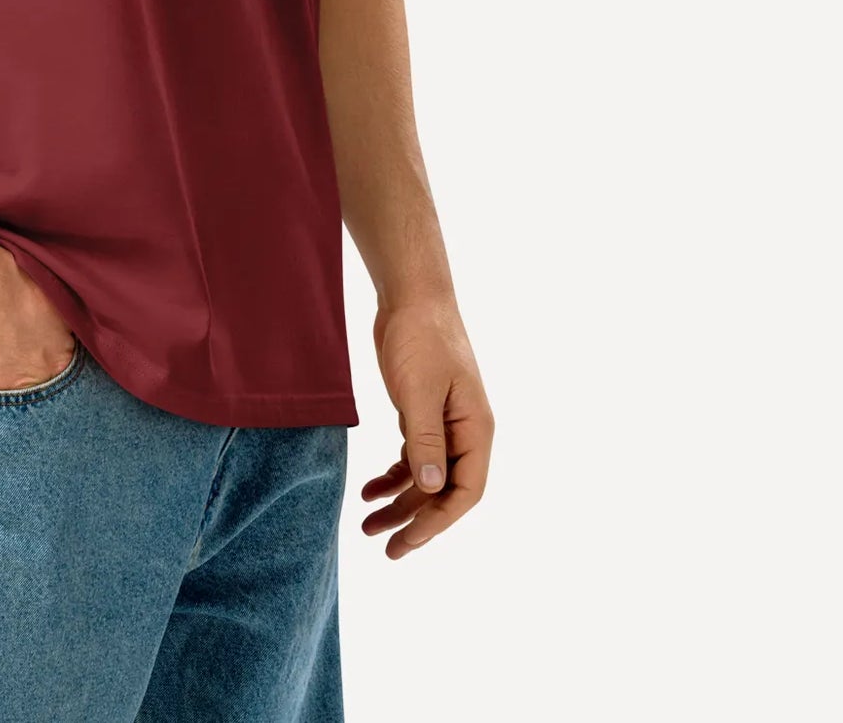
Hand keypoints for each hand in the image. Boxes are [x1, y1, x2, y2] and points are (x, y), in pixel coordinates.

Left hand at [360, 297, 493, 559]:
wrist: (411, 295)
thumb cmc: (420, 337)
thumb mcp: (418, 391)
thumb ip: (426, 440)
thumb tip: (433, 491)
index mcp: (476, 428)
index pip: (466, 492)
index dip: (439, 522)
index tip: (407, 542)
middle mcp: (465, 431)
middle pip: (445, 492)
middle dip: (416, 521)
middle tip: (384, 547)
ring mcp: (445, 422)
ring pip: (426, 477)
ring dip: (400, 502)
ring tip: (367, 523)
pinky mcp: (423, 412)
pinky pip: (414, 457)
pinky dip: (393, 476)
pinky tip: (370, 489)